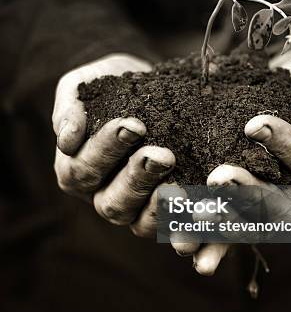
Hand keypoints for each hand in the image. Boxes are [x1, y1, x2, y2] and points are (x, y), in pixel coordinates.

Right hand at [53, 53, 175, 232]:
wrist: (149, 86)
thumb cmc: (109, 86)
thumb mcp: (83, 86)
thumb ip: (70, 107)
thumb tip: (66, 139)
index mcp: (76, 171)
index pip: (83, 169)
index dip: (106, 150)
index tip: (134, 124)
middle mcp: (102, 196)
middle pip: (112, 202)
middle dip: (138, 178)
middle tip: (164, 155)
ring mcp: (134, 210)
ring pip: (141, 222)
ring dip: (163, 203)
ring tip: (183, 184)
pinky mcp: (165, 213)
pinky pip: (174, 225)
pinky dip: (187, 217)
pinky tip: (203, 202)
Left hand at [187, 43, 290, 274]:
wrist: (290, 93)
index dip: (284, 146)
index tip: (252, 126)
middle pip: (281, 205)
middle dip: (248, 193)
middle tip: (216, 179)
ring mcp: (278, 208)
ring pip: (253, 224)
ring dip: (224, 226)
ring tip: (196, 218)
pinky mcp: (249, 211)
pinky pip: (231, 231)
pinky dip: (209, 240)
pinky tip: (184, 246)